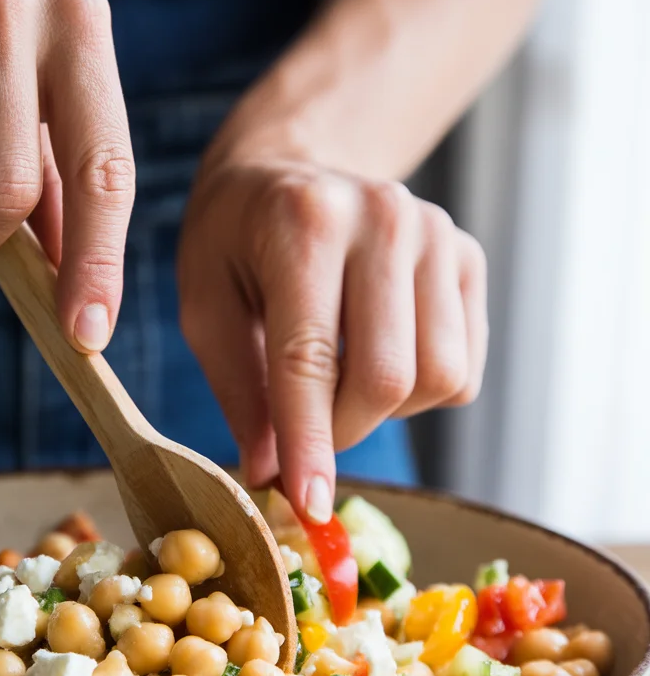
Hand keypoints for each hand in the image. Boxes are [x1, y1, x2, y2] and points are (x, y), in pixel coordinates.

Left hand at [178, 154, 486, 522]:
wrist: (291, 168)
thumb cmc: (234, 242)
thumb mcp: (206, 307)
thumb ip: (240, 390)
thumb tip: (271, 476)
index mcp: (306, 222)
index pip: (310, 358)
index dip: (309, 443)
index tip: (308, 507)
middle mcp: (385, 218)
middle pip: (387, 378)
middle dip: (342, 435)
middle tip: (302, 442)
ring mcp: (438, 235)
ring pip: (439, 379)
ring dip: (384, 412)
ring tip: (337, 383)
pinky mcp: (469, 258)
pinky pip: (463, 369)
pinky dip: (418, 392)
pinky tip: (373, 358)